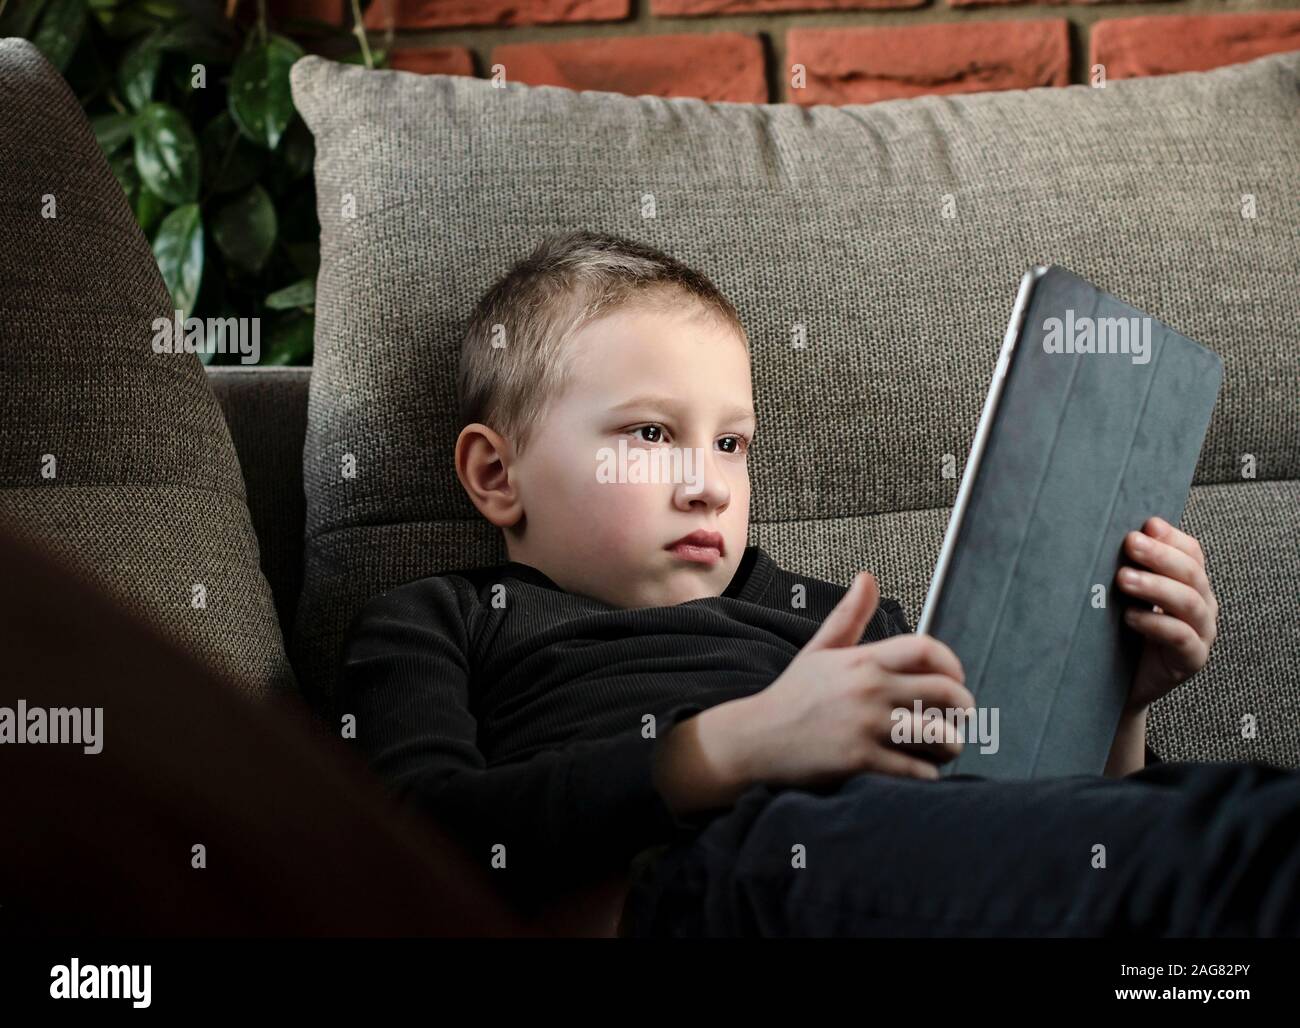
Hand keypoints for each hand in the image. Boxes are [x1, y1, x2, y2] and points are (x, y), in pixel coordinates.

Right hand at [740, 571, 973, 787]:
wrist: (754, 739)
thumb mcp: (819, 650)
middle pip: (947, 694)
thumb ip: (849, 616)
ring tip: (942, 748)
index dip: (953, 666)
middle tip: (958, 720)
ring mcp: (866, 726)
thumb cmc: (792, 695)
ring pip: (940, 735)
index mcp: (863, 660)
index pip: (928, 650)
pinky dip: (927, 774)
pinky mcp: (860, 762)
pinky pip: (918, 771)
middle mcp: (869, 689)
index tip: (955, 681)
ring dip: (950, 745)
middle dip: (963, 710)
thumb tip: (867, 577)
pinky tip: (918, 770)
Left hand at [1117, 516, 1217, 709]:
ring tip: (1124, 579)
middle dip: (1159, 555)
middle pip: (1191, 573)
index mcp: (1190, 584)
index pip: (1191, 553)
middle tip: (1130, 543)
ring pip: (1189, 602)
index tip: (1145, 524)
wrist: (1117, 685)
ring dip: (1155, 586)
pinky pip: (1182, 638)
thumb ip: (1128, 568)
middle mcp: (1201, 606)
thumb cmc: (1121, 633)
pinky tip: (1131, 617)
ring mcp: (1201, 634)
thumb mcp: (1124, 596)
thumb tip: (1111, 534)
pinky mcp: (1191, 660)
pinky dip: (1156, 624)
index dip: (1171, 538)